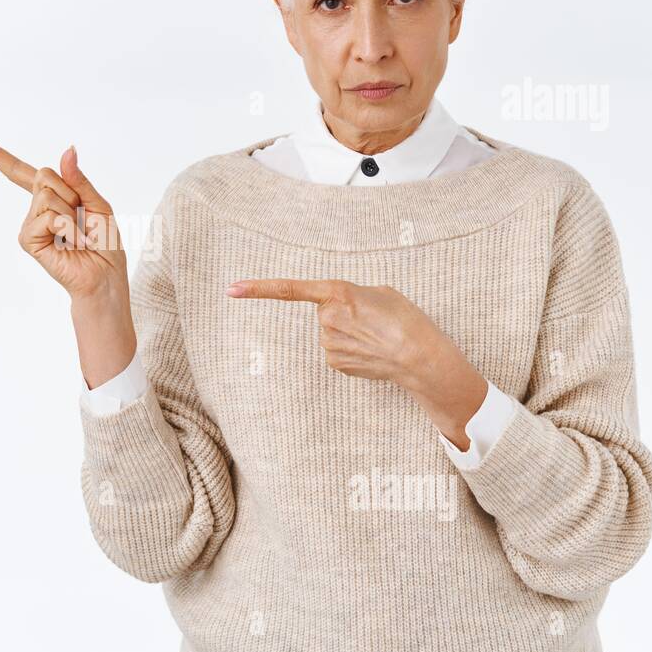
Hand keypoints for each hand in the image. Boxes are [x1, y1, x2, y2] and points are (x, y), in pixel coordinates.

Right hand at [0, 134, 126, 301]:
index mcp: (51, 196)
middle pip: (43, 175)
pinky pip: (49, 218)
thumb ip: (78, 178)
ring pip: (46, 196)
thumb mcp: (97, 202)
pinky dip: (68, 227)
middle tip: (80, 217)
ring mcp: (29, 224)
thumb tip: (67, 149)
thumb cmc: (104, 242)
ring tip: (78, 233)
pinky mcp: (28, 240)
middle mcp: (36, 209)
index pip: (19, 171)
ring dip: (71, 213)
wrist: (104, 275)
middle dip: (70, 192)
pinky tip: (74, 242)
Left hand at [225, 278, 439, 387]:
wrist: (419, 357)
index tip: (232, 289)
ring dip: (348, 331)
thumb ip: (351, 294)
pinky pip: (336, 349)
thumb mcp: (380, 292)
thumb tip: (340, 308)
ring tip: (375, 335)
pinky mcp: (334, 363)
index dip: (258, 288)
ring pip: (329, 332)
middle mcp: (326, 318)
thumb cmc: (405, 319)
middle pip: (324, 311)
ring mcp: (328, 343)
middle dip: (343, 312)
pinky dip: (351, 348)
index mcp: (336, 293)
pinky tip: (371, 350)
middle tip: (371, 318)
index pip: (289, 289)